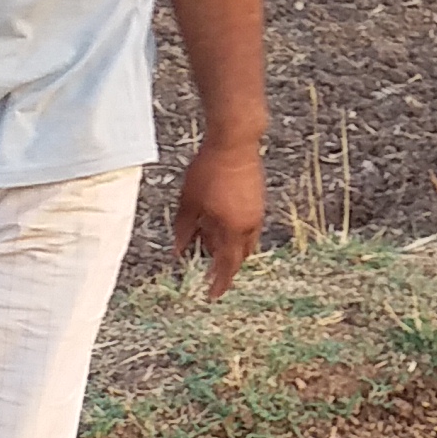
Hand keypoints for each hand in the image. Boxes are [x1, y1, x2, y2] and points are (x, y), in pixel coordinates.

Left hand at [173, 137, 263, 297]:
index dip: (219, 282)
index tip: (211, 295)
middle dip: (225, 267)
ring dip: (230, 248)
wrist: (235, 142)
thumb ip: (184, 230)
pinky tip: (219, 223)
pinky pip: (248, 225)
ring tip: (210, 245)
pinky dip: (235, 232)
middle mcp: (249, 225)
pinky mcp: (258, 199)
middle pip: (239, 256)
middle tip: (211, 273)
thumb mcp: (189, 202)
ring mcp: (256, 212)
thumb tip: (178, 251)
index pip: (226, 266)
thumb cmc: (209, 169)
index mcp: (233, 230)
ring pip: (245, 241)